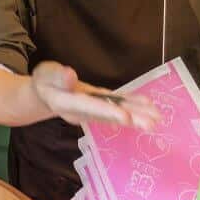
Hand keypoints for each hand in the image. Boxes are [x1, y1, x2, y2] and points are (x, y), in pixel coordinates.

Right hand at [31, 61, 159, 129]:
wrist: (44, 93)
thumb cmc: (43, 81)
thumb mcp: (44, 74)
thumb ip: (56, 76)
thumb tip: (70, 75)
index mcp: (68, 104)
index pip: (90, 108)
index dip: (107, 112)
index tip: (125, 118)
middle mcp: (83, 112)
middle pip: (108, 116)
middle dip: (130, 119)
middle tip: (152, 124)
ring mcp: (93, 110)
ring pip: (116, 113)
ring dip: (137, 116)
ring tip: (157, 119)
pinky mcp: (99, 105)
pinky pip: (117, 106)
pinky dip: (132, 105)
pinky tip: (148, 105)